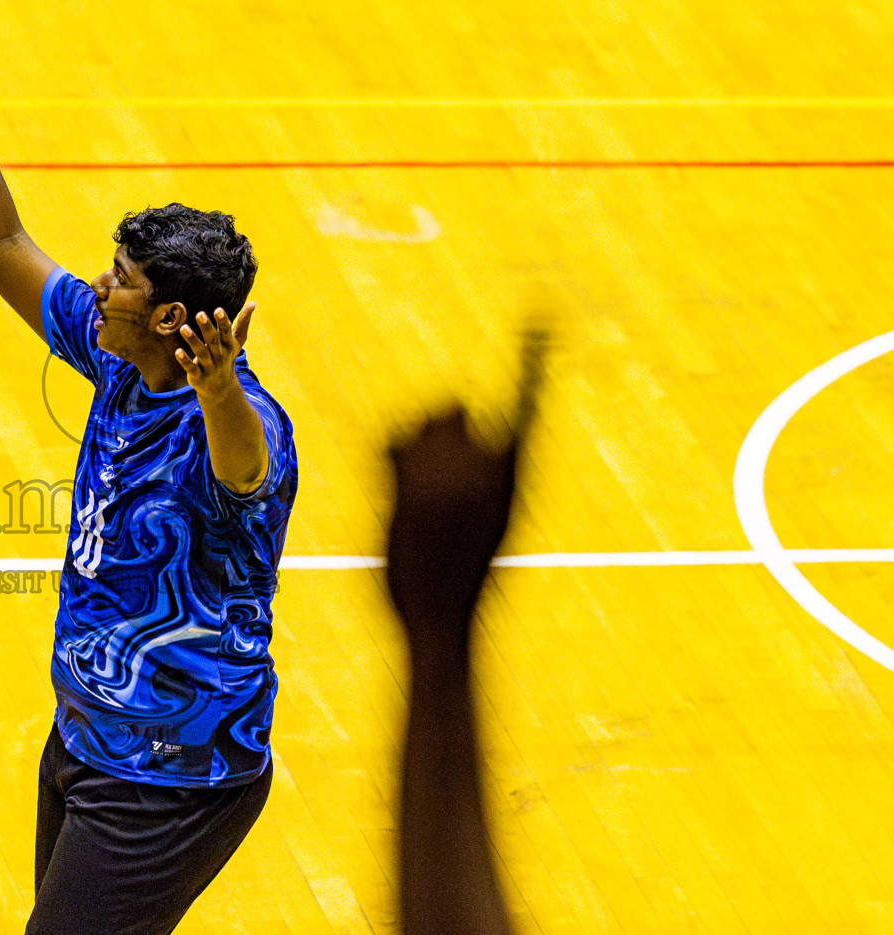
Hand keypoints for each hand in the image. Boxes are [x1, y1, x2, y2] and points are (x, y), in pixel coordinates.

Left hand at [175, 303, 254, 399]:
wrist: (221, 388)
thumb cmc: (227, 356)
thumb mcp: (236, 341)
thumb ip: (243, 321)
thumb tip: (253, 302)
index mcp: (229, 345)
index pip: (226, 332)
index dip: (223, 322)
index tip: (218, 309)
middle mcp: (219, 355)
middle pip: (213, 340)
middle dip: (207, 327)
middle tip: (200, 314)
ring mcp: (209, 366)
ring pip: (200, 353)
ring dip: (192, 340)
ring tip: (183, 328)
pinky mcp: (198, 376)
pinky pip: (191, 367)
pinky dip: (184, 360)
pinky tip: (177, 351)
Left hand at [385, 328, 545, 649]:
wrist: (442, 618)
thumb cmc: (470, 578)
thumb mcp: (497, 522)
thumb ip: (490, 477)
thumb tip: (476, 448)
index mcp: (515, 471)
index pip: (527, 402)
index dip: (533, 357)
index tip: (542, 316)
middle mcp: (483, 464)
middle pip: (448, 406)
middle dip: (439, 426)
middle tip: (435, 469)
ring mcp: (444, 473)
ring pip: (416, 423)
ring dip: (413, 444)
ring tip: (418, 492)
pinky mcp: (405, 485)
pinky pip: (392, 439)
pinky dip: (393, 454)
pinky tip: (400, 484)